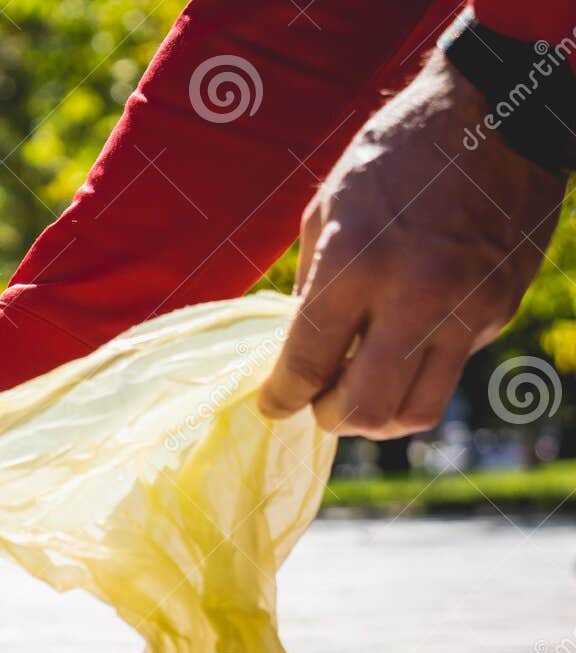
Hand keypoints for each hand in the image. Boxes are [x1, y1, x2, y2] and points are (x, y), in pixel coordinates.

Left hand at [259, 53, 566, 437]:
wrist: (497, 114)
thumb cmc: (396, 153)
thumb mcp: (328, 208)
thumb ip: (313, 287)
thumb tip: (298, 354)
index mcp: (355, 263)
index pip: (307, 366)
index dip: (281, 399)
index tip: (273, 404)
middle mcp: (414, 295)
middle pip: (363, 409)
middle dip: (329, 417)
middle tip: (317, 402)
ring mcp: (465, 309)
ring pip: (415, 413)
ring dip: (377, 417)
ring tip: (358, 392)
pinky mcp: (500, 311)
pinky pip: (448, 371)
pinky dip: (416, 373)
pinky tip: (403, 342)